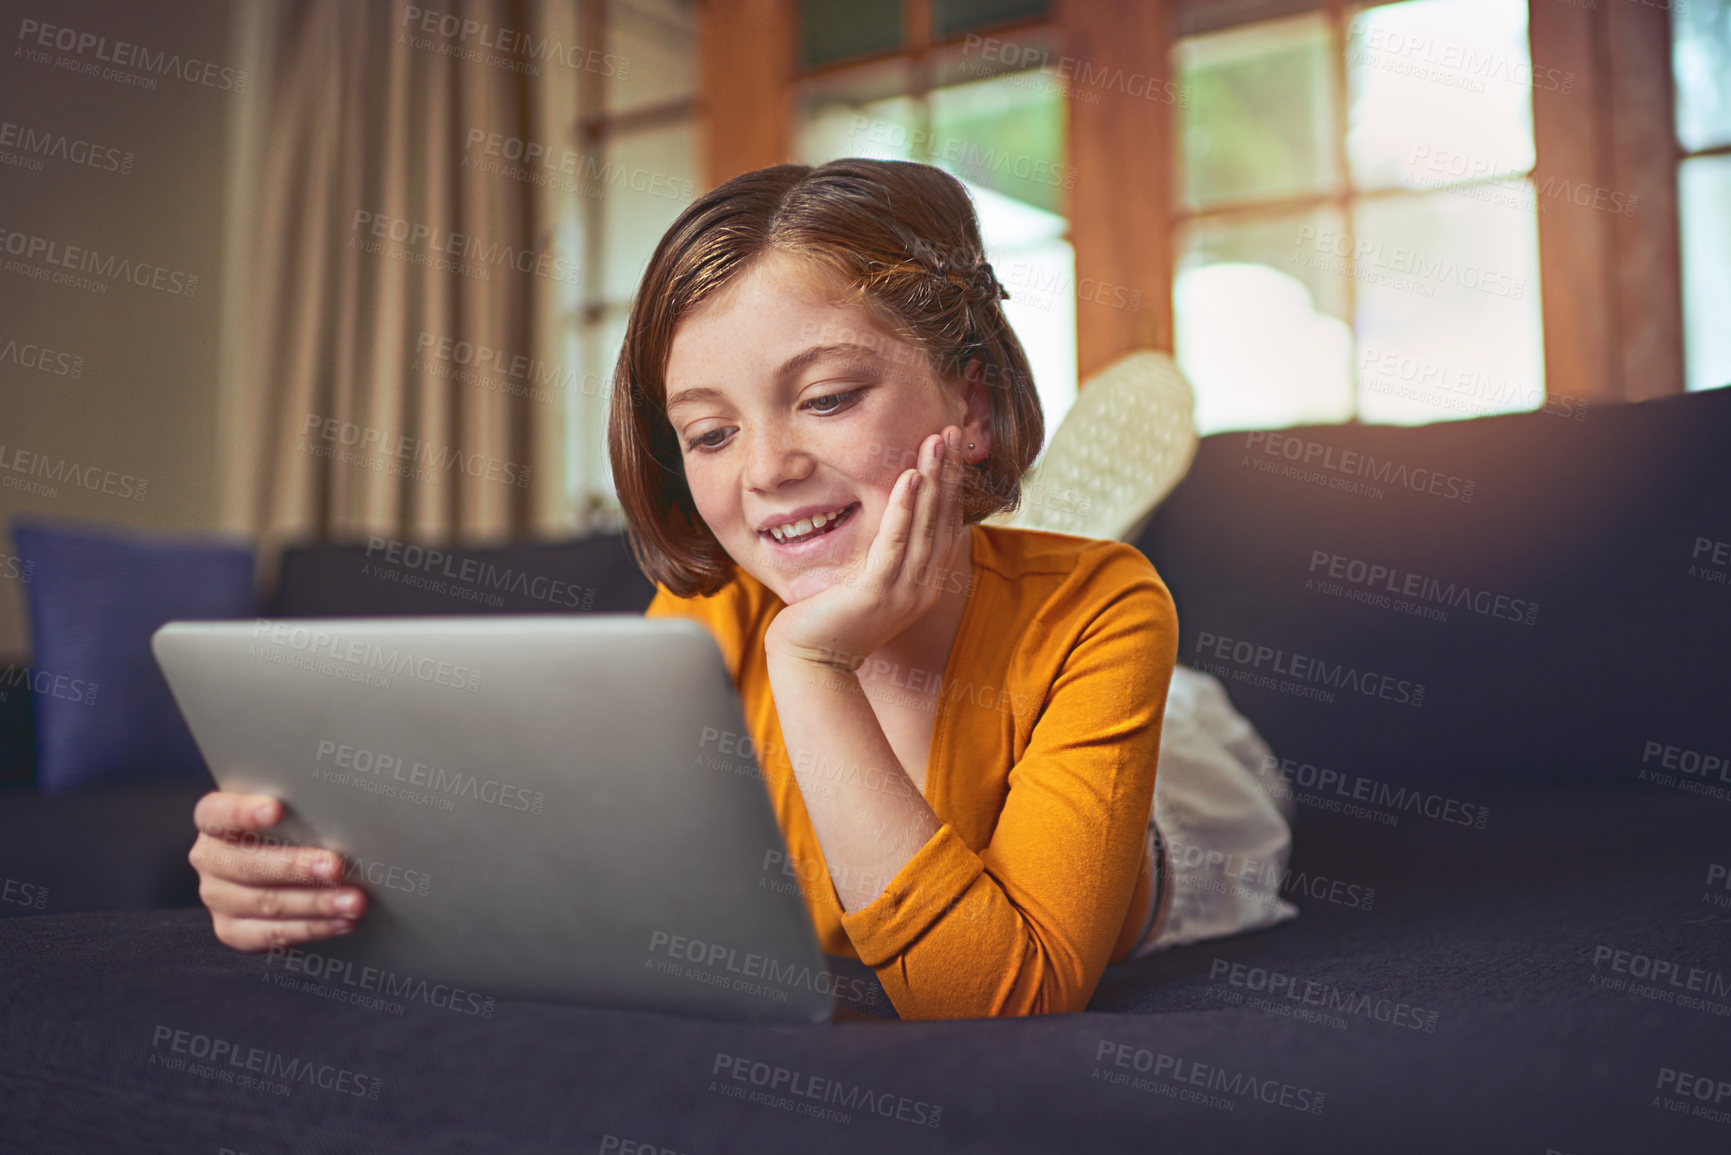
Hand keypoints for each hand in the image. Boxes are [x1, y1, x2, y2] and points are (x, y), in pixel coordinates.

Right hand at [188, 791, 368, 951]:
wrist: (280, 867)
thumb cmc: (290, 827)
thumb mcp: (287, 812)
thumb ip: (300, 811)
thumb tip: (344, 817)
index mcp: (213, 819)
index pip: (217, 813)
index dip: (244, 812)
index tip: (277, 809)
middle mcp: (208, 859)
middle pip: (246, 865)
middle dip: (295, 867)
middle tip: (336, 867)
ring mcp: (217, 897)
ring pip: (263, 903)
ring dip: (314, 904)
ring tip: (353, 901)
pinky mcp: (231, 930)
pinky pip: (271, 934)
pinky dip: (311, 928)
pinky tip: (341, 922)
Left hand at [764, 424, 967, 669]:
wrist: (810, 662)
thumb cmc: (832, 619)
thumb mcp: (868, 582)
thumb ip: (885, 553)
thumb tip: (892, 519)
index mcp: (924, 583)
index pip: (945, 524)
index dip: (952, 484)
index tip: (953, 446)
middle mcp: (923, 587)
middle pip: (943, 520)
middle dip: (949, 472)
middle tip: (952, 430)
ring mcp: (903, 592)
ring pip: (924, 526)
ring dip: (933, 480)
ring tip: (937, 442)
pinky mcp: (877, 594)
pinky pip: (894, 543)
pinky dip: (903, 508)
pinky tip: (910, 478)